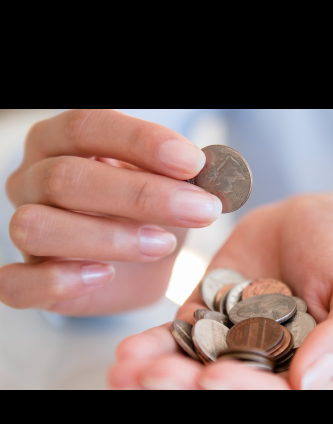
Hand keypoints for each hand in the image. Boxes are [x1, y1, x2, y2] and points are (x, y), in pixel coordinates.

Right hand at [0, 109, 221, 314]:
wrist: (138, 264)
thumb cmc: (150, 214)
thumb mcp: (169, 186)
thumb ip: (182, 176)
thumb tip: (210, 171)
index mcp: (63, 143)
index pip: (88, 127)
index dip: (141, 142)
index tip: (192, 164)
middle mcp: (34, 180)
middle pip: (67, 177)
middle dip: (141, 196)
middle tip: (198, 210)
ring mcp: (25, 229)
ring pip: (39, 226)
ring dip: (109, 237)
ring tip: (162, 244)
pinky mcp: (26, 277)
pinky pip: (16, 283)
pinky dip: (58, 281)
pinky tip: (104, 275)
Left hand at [109, 191, 332, 389]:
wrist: (312, 219)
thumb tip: (310, 383)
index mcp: (314, 372)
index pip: (279, 397)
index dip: (246, 393)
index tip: (212, 380)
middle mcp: (271, 367)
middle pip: (228, 388)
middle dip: (189, 388)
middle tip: (155, 379)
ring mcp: (234, 344)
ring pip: (195, 369)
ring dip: (160, 376)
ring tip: (126, 371)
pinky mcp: (209, 318)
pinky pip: (179, 339)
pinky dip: (153, 347)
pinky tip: (127, 352)